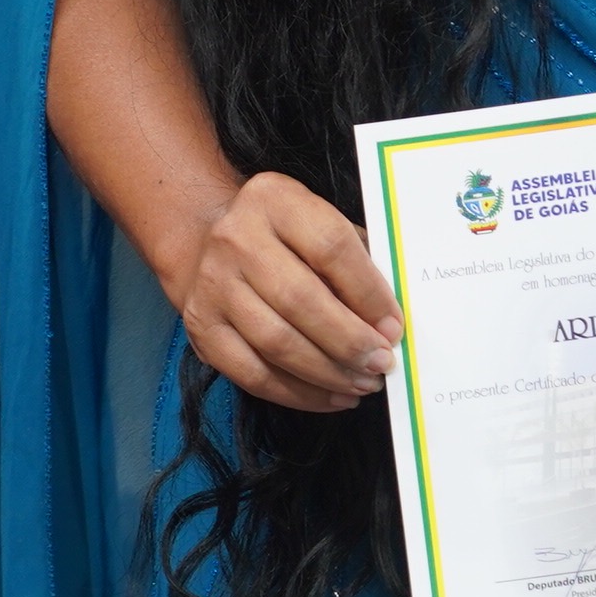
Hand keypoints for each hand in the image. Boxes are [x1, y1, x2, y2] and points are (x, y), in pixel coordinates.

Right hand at [173, 169, 400, 412]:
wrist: (207, 241)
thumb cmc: (286, 237)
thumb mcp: (320, 224)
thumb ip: (356, 262)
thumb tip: (389, 323)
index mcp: (275, 200)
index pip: (331, 247)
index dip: (368, 293)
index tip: (394, 327)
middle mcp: (236, 238)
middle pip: (300, 299)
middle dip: (349, 341)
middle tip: (381, 364)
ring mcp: (212, 285)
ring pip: (276, 343)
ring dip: (328, 373)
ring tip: (362, 384)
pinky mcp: (201, 328)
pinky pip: (253, 374)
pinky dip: (299, 394)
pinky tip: (331, 396)